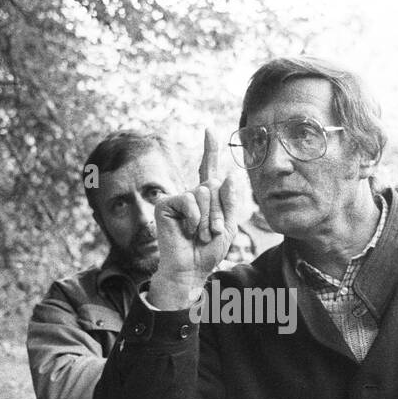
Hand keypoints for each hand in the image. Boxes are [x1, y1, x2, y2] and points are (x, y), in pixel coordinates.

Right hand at [147, 129, 238, 309]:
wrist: (190, 269)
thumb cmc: (208, 251)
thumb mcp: (227, 226)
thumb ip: (230, 201)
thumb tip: (232, 173)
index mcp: (206, 198)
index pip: (209, 169)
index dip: (210, 149)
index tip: (209, 129)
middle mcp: (191, 194)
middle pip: (214, 185)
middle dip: (218, 211)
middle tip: (212, 233)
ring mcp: (177, 197)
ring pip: (203, 192)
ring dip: (208, 217)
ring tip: (200, 234)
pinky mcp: (165, 203)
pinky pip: (189, 199)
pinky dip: (194, 217)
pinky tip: (188, 230)